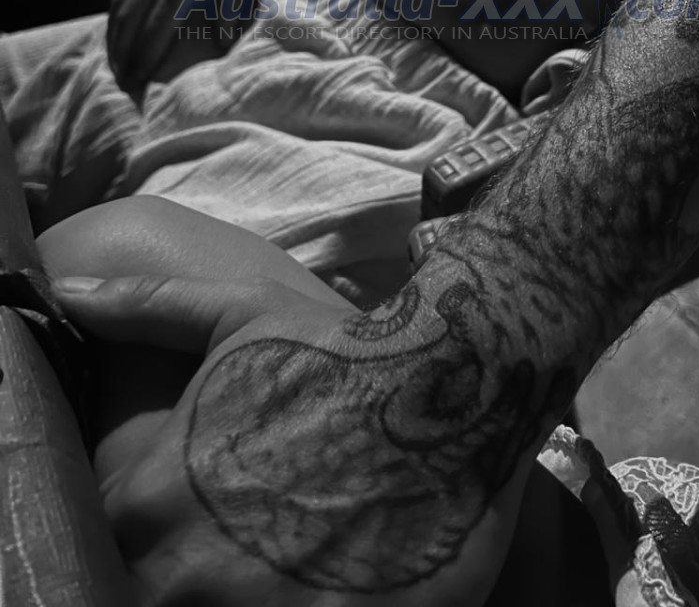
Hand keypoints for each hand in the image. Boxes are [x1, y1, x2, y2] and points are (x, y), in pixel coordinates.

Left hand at [55, 272, 531, 606]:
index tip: (203, 517)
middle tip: (258, 537)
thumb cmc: (341, 347)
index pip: (110, 550)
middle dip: (199, 574)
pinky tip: (330, 580)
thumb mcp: (240, 311)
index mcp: (147, 498)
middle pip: (155, 596)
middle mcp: (182, 572)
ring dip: (246, 596)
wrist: (455, 381)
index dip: (155, 537)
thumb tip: (66, 297)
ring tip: (293, 559)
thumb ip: (146, 310)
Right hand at [107, 0, 261, 93]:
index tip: (140, 82)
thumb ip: (228, 10)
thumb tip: (223, 45)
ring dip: (114, 40)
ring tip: (115, 67)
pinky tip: (114, 33)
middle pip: (130, 23)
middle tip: (122, 84)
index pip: (156, 29)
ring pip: (120, 8)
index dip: (145, 58)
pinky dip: (114, 17)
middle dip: (124, 56)